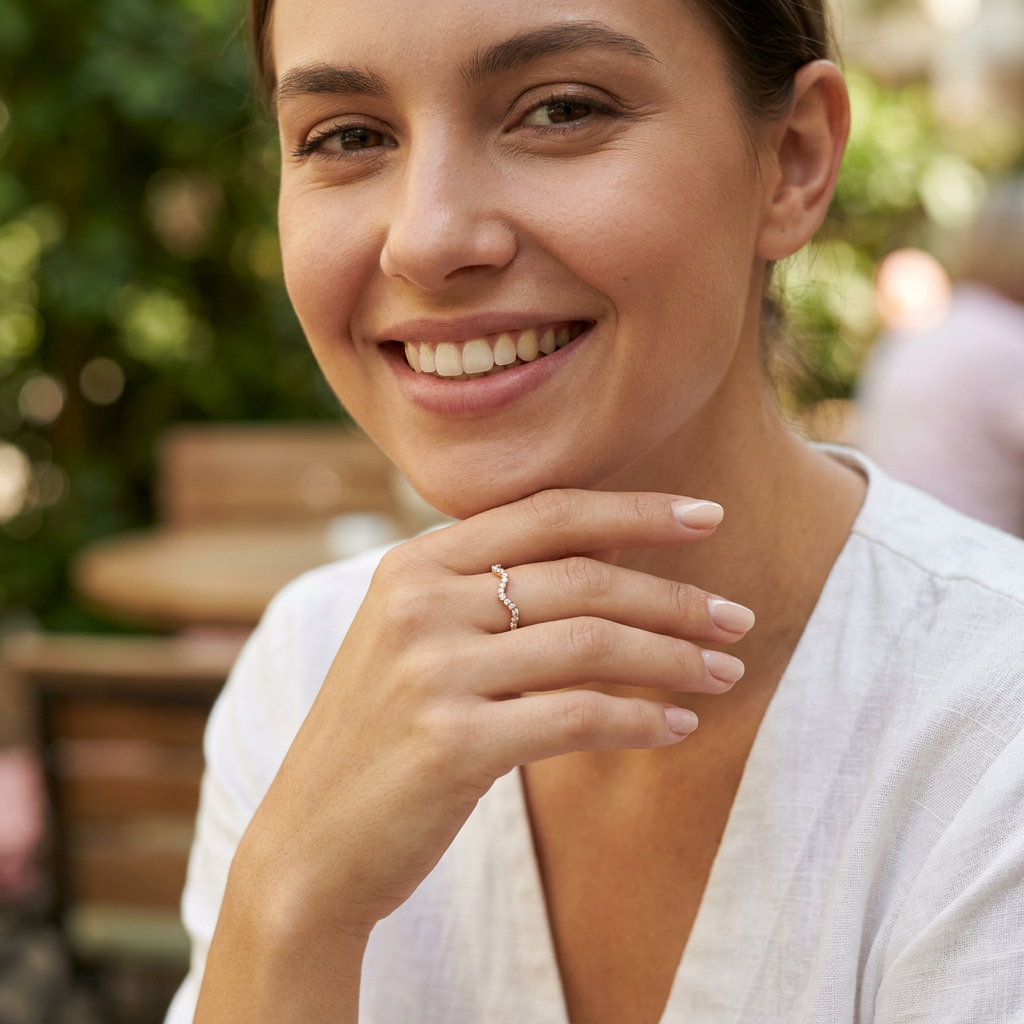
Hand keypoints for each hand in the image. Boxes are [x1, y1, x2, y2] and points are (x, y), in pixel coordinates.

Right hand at [196, 489, 752, 1021]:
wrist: (308, 847)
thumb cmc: (381, 740)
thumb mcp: (415, 642)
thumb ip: (488, 590)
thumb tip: (608, 555)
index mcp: (413, 565)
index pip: (547, 513)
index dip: (636, 509)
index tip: (708, 516)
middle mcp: (418, 603)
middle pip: (581, 577)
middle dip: (674, 597)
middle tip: (737, 618)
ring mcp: (431, 670)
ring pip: (590, 643)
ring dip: (673, 658)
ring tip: (724, 673)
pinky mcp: (451, 742)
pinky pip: (577, 716)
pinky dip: (639, 720)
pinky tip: (676, 728)